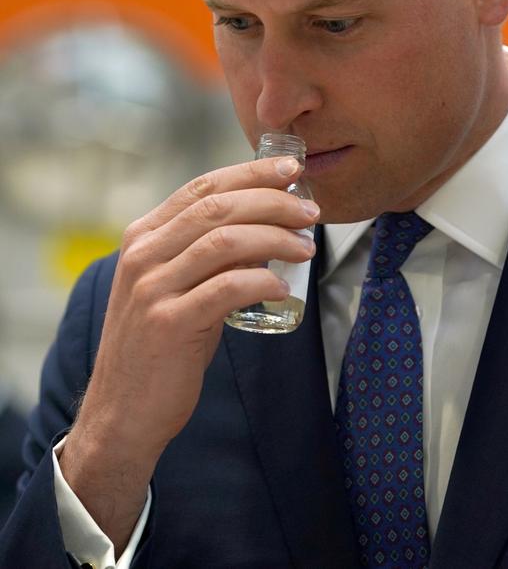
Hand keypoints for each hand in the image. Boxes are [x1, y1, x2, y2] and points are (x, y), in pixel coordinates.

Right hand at [59, 157, 317, 552]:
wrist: (123, 412)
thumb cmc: (160, 345)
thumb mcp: (173, 286)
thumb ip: (206, 253)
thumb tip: (266, 226)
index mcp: (143, 236)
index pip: (202, 187)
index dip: (251, 173)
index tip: (291, 170)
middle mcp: (143, 254)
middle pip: (218, 207)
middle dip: (272, 201)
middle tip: (309, 210)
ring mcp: (151, 288)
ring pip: (225, 241)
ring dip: (275, 238)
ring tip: (305, 246)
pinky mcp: (168, 323)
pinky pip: (226, 288)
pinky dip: (261, 282)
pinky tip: (283, 288)